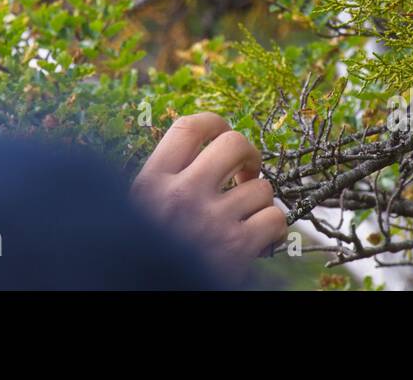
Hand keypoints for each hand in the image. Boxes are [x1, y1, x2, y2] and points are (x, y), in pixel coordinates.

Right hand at [132, 112, 286, 274]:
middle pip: (233, 142)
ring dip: (260, 200)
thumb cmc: (146, 252)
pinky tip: (257, 238)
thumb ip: (163, 180)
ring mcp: (210, 221)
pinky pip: (274, 218)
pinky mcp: (236, 249)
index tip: (222, 132)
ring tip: (246, 216)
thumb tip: (200, 150)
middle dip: (249, 154)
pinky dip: (272, 227)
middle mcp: (181, 194)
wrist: (141, 291)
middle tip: (246, 172)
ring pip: (262, 186)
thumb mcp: (138, 210)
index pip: (188, 126)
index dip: (214, 121)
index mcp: (151, 182)